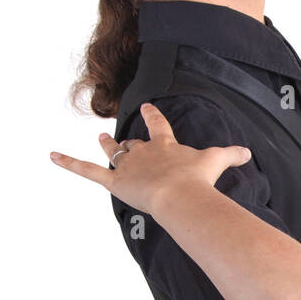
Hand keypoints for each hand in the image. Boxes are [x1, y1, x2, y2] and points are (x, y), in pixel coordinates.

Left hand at [48, 102, 251, 214]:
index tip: (145, 105)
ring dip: (108, 146)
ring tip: (101, 139)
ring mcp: (127, 165)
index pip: (158, 125)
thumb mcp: (218, 162)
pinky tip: (51, 155)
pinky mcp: (113, 181)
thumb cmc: (198, 179)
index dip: (152, 115)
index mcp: (166, 145)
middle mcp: (144, 151)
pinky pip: (87, 170)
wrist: (180, 194)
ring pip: (114, 152)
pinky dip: (68, 162)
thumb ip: (232, 155)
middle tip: (125, 139)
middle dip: (130, 141)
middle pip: (134, 143)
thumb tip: (249, 151)